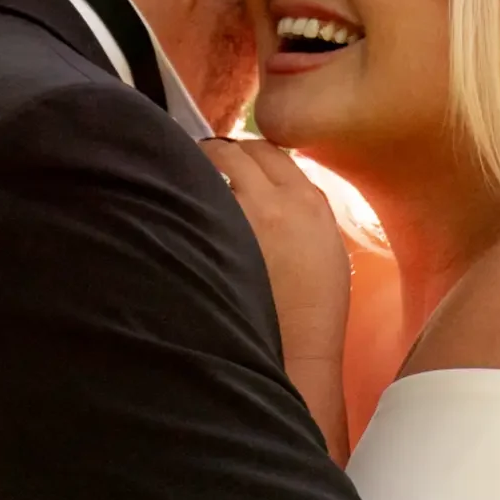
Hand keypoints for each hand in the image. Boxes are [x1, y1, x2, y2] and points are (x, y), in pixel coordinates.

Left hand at [201, 138, 351, 458]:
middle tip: (200, 163)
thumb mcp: (324, 248)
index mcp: (311, 201)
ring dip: (198, 169)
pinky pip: (195, 197)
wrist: (299, 348)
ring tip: (182, 183)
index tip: (234, 159)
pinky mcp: (216, 235)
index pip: (274, 152)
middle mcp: (278, 199)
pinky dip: (186, 197)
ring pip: (214, 165)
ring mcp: (244, 214)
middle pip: (240, 150)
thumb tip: (272, 193)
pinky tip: (175, 209)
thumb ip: (301, 212)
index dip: (249, 153)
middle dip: (218, 153)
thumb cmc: (314, 309)